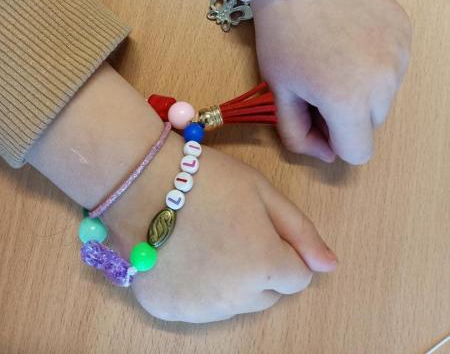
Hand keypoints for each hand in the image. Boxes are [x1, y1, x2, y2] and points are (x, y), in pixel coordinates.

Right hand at [104, 131, 336, 322]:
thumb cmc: (207, 178)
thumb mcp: (262, 191)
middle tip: (232, 229)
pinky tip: (180, 256)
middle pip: (267, 294)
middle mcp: (236, 298)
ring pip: (234, 305)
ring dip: (230, 282)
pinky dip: (196, 290)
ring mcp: (199, 310)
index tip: (259, 225)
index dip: (284, 249)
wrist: (140, 181)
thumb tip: (330, 266)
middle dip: (261, 268)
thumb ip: (301, 232)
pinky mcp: (167, 311)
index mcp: (266, 266)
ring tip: (204, 240)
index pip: (299, 277)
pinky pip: (198, 308)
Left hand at [251, 0, 411, 164]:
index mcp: (349, 102)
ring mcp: (400, 54)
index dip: (333, 142)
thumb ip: (298, 135)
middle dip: (347, 113)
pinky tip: (351, 38)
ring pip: (385, 94)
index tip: (316, 116)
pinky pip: (394, 64)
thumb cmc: (281, 36)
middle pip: (371, 124)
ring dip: (364, 87)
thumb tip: (327, 155)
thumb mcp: (279, 92)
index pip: (357, 153)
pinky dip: (375, 61)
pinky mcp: (405, 32)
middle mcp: (384, 82)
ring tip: (336, 55)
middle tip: (321, 81)